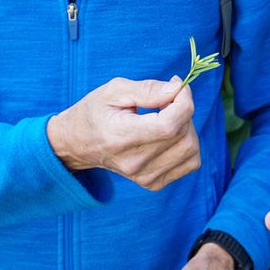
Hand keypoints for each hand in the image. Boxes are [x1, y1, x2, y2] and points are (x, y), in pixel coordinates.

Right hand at [46, 76, 199, 189]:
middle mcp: (134, 162)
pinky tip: (171, 135)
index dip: (183, 102)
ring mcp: (144, 176)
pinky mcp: (153, 183)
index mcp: (122, 136)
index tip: (178, 87)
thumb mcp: (115, 90)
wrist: (77, 144)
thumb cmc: (95, 112)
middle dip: (185, 110)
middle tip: (168, 99)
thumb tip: (177, 88)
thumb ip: (148, 89)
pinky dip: (188, 145)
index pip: (169, 125)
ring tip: (168, 116)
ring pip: (191, 150)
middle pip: (183, 137)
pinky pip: (190, 163)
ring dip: (188, 127)